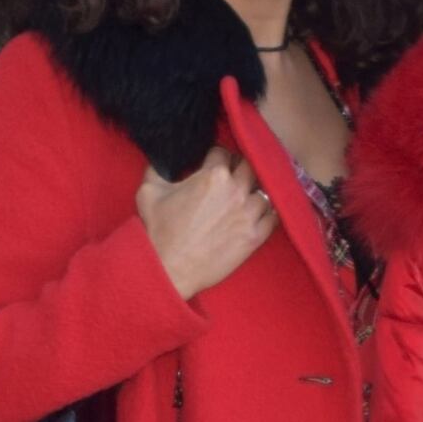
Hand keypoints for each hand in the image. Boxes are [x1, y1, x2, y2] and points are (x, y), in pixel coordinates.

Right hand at [135, 154, 273, 298]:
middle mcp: (236, 190)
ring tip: (246, 197)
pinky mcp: (255, 236)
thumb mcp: (149, 191)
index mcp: (213, 176)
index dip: (216, 157)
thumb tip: (163, 159)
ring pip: (265, 190)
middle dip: (239, 169)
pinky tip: (259, 214)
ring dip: (255, 191)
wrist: (168, 268)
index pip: (223, 153)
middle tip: (231, 177)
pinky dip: (268, 213)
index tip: (214, 163)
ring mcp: (249, 214)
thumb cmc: (158, 231)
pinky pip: (273, 217)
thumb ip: (158, 168)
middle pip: (250, 166)